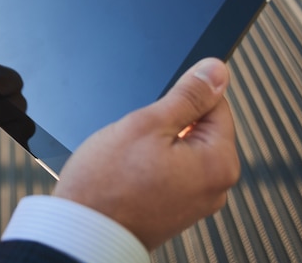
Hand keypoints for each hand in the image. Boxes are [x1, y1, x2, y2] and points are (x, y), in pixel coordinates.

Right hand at [52, 58, 239, 249]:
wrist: (83, 230)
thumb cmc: (106, 185)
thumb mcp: (146, 124)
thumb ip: (187, 95)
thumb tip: (216, 71)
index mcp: (218, 163)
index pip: (216, 104)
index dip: (182, 96)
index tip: (157, 104)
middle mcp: (215, 187)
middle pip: (200, 129)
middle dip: (167, 122)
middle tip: (137, 134)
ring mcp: (196, 202)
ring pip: (181, 149)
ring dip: (157, 143)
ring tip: (129, 156)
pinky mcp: (176, 210)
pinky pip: (171, 172)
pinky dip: (152, 165)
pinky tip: (128, 171)